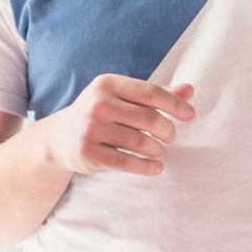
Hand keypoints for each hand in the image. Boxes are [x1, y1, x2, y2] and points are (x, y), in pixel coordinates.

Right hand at [40, 75, 197, 175]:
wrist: (61, 137)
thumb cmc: (103, 114)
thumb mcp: (124, 98)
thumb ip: (156, 94)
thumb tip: (190, 89)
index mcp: (107, 84)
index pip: (151, 92)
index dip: (175, 104)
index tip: (190, 116)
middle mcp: (97, 103)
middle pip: (148, 119)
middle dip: (167, 131)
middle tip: (170, 137)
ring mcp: (90, 128)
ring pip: (140, 143)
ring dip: (158, 151)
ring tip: (160, 152)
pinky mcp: (87, 152)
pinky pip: (126, 163)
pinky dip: (147, 167)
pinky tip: (156, 167)